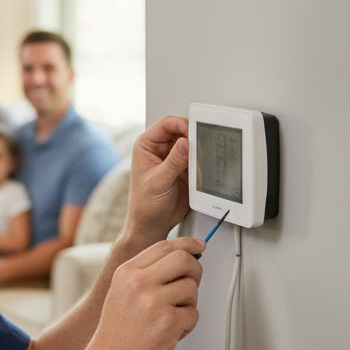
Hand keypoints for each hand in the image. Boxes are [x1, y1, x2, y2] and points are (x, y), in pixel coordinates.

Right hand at [81, 236, 203, 349]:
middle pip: (183, 259)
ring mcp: (154, 301)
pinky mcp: (168, 322)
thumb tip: (177, 262)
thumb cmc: (115, 336)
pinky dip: (186, 326)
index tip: (198, 246)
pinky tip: (168, 334)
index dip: (186, 244)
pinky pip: (193, 314)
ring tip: (170, 318)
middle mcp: (139, 283)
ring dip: (188, 303)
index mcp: (126, 273)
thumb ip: (144, 275)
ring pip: (191, 288)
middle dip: (195, 269)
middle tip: (192, 281)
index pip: (164, 246)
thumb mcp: (120, 294)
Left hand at [125, 115, 191, 244]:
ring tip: (204, 159)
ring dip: (200, 151)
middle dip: (194, 138)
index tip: (194, 133)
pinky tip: (204, 168)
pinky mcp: (185, 169)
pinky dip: (203, 162)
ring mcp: (173, 159)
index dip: (182, 125)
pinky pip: (198, 159)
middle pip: (183, 132)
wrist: (152, 225)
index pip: (167, 124)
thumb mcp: (158, 181)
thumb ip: (173, 162)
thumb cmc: (144, 205)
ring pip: (192, 145)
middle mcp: (160, 149)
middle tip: (204, 145)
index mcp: (146, 146)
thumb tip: (185, 143)